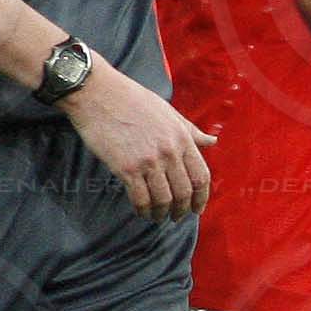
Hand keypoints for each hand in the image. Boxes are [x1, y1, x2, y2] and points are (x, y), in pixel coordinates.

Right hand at [62, 58, 212, 220]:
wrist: (98, 93)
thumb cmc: (132, 99)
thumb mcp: (168, 112)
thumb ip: (190, 130)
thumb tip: (212, 141)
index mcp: (182, 137)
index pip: (201, 177)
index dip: (202, 198)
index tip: (198, 209)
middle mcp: (169, 152)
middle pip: (184, 192)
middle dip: (182, 210)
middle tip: (177, 217)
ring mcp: (148, 161)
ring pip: (163, 199)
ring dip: (162, 213)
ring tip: (158, 217)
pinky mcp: (126, 168)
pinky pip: (140, 198)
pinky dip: (143, 209)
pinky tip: (141, 211)